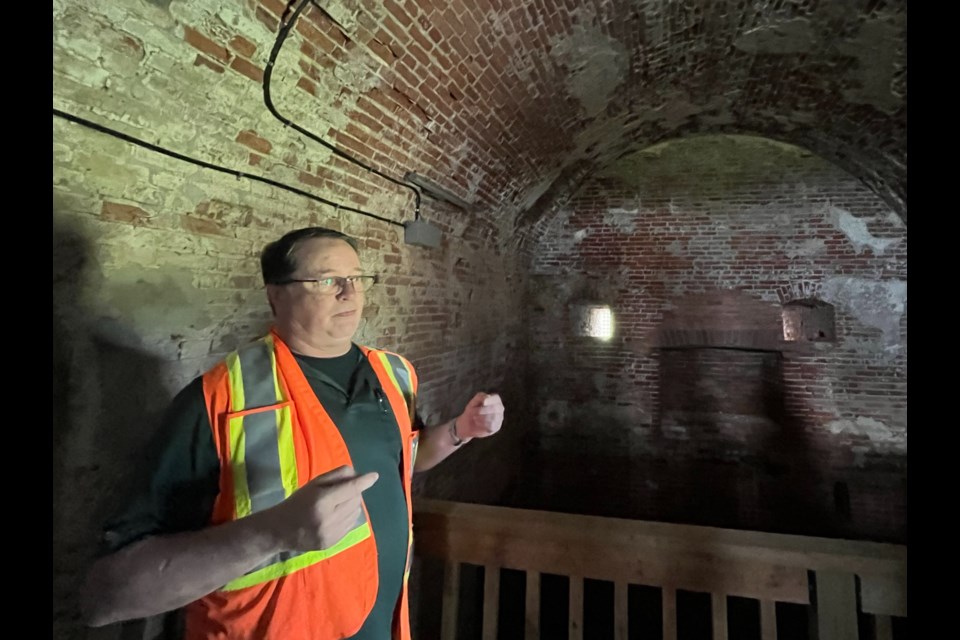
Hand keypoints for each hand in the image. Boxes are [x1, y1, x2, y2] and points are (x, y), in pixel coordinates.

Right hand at [262, 466, 378, 551]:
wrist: (280, 531)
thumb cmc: (297, 502)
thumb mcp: (313, 484)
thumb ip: (336, 477)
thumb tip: (358, 475)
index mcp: (321, 502)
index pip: (349, 489)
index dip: (363, 481)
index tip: (374, 476)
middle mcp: (328, 520)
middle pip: (355, 500)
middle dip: (354, 492)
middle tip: (342, 490)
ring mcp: (331, 534)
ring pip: (355, 513)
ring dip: (352, 505)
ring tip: (338, 503)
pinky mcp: (333, 544)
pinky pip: (350, 525)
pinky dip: (348, 517)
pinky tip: (336, 515)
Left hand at [455, 393, 503, 440]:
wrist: (468, 424)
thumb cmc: (472, 410)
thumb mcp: (473, 402)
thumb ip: (479, 397)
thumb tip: (487, 398)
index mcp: (494, 400)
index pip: (496, 398)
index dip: (491, 400)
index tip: (484, 403)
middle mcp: (499, 408)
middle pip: (496, 408)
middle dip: (484, 410)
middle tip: (473, 412)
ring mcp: (499, 418)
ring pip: (493, 417)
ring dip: (481, 417)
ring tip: (474, 417)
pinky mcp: (496, 427)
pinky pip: (492, 426)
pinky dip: (482, 424)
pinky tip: (477, 423)